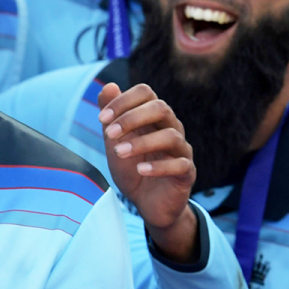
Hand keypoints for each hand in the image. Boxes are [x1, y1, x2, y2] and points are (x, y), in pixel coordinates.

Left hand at [99, 83, 198, 261]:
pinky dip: (159, 166)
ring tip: (119, 153)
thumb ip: (111, 116)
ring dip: (141, 143)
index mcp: (153, 117)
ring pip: (171, 136)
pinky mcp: (187, 172)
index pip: (146, 93)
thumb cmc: (131, 167)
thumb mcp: (115, 142)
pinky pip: (180, 164)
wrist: (146, 202)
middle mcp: (171, 128)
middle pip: (161, 108)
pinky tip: (140, 170)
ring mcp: (181, 150)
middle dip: (132, 118)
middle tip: (109, 133)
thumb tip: (108, 86)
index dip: (123, 100)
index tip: (101, 118)